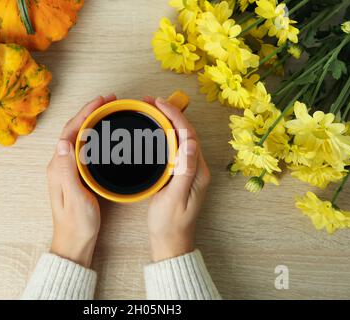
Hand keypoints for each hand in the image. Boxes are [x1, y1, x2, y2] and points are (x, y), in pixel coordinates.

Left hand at [47, 94, 115, 267]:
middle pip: (74, 131)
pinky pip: (84, 148)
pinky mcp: (76, 175)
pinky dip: (94, 136)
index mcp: (58, 167)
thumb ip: (67, 170)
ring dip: (91, 122)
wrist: (75, 242)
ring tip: (107, 111)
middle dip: (89, 112)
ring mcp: (68, 170)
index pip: (69, 132)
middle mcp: (60, 165)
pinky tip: (104, 135)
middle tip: (108, 101)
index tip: (100, 101)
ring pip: (79, 138)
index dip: (84, 114)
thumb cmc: (77, 222)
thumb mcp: (74, 197)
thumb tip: (63, 141)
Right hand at [143, 96, 210, 261]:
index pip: (189, 135)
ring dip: (168, 122)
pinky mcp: (180, 175)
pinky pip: (175, 148)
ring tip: (150, 111)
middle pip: (187, 133)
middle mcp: (197, 168)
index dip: (175, 116)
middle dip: (171, 114)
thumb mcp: (175, 197)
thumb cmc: (170, 223)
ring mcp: (189, 171)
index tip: (159, 104)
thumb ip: (184, 170)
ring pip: (181, 139)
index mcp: (198, 172)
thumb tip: (192, 142)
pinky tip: (154, 131)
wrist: (170, 242)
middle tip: (151, 103)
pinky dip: (165, 135)